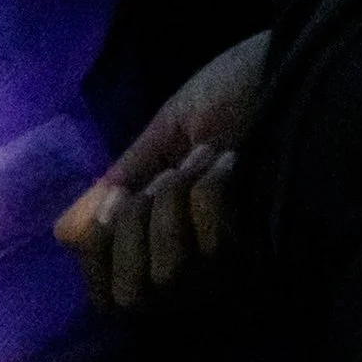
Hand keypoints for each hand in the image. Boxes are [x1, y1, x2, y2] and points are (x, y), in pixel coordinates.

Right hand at [53, 31, 269, 310]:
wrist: (299, 66)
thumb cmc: (237, 93)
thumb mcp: (168, 131)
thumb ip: (121, 181)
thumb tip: (63, 234)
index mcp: (172, 235)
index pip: (112, 294)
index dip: (102, 255)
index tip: (119, 200)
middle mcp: (202, 266)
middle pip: (135, 291)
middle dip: (138, 221)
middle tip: (169, 172)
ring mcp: (235, 268)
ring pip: (168, 272)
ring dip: (177, 200)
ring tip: (209, 160)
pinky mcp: (267, 258)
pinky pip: (209, 242)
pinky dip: (211, 192)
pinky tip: (236, 165)